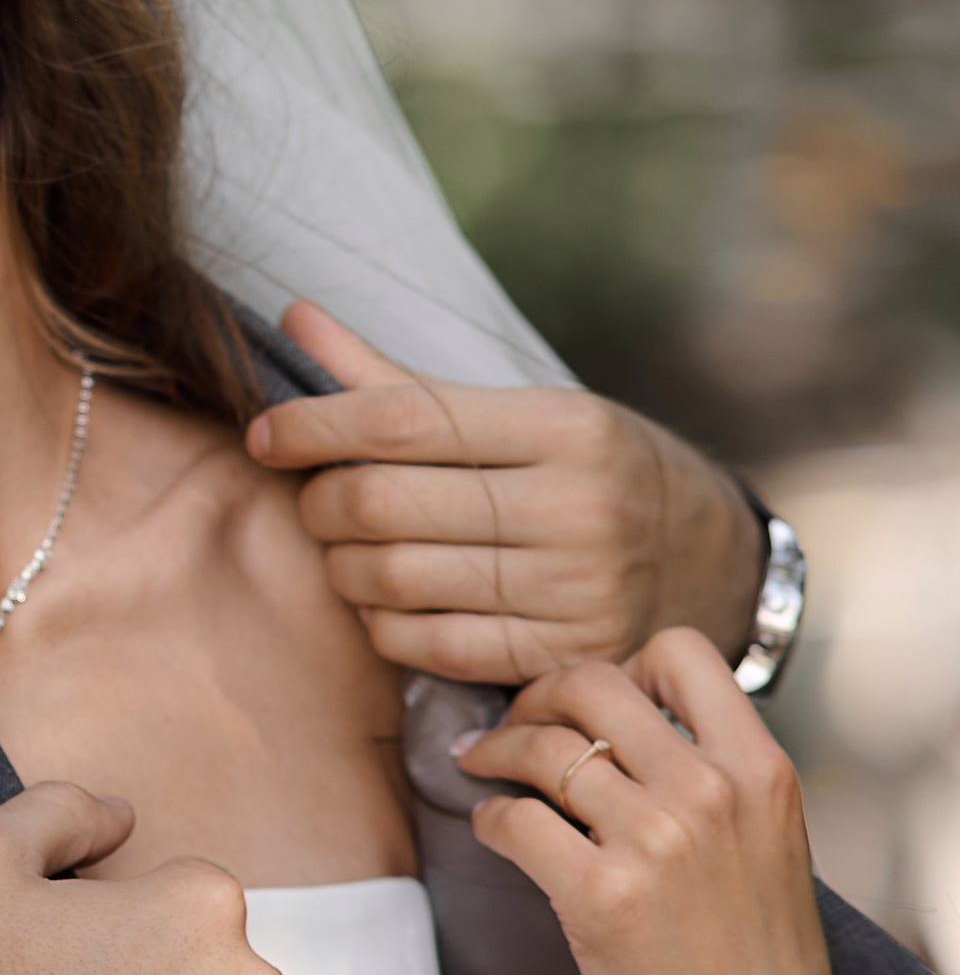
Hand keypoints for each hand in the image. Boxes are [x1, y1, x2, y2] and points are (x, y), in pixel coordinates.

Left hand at [244, 298, 763, 684]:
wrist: (711, 562)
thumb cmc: (589, 470)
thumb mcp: (522, 410)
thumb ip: (400, 380)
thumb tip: (297, 317)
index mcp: (565, 426)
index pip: (402, 418)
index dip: (313, 425)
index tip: (264, 435)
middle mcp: (577, 507)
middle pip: (387, 504)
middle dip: (321, 503)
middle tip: (315, 500)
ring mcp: (576, 590)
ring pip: (396, 580)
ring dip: (341, 567)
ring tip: (343, 550)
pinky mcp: (566, 657)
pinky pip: (430, 647)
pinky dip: (380, 627)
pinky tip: (379, 604)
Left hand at [456, 632, 842, 974]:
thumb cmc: (756, 963)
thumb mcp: (770, 845)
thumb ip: (717, 777)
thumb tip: (631, 724)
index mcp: (760, 770)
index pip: (681, 652)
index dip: (625, 661)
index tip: (596, 697)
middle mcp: (710, 792)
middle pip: (592, 681)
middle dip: (538, 692)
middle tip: (515, 719)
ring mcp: (654, 841)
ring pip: (541, 746)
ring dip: (495, 748)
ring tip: (478, 761)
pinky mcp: (599, 896)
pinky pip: (513, 821)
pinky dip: (488, 818)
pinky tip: (491, 829)